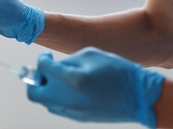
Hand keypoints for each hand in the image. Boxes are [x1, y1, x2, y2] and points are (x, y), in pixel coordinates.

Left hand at [27, 47, 163, 127]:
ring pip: (45, 103)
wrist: (138, 97)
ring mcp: (73, 111)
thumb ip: (67, 59)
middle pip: (34, 93)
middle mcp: (68, 98)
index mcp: (72, 78)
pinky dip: (56, 98)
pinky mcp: (79, 118)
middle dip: (33, 79)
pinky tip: (68, 89)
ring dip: (45, 89)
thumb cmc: (118, 71)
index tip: (47, 57)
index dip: (42, 59)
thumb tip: (53, 65)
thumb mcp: (91, 54)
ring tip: (57, 79)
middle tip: (43, 71)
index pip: (42, 68)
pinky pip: (58, 109)